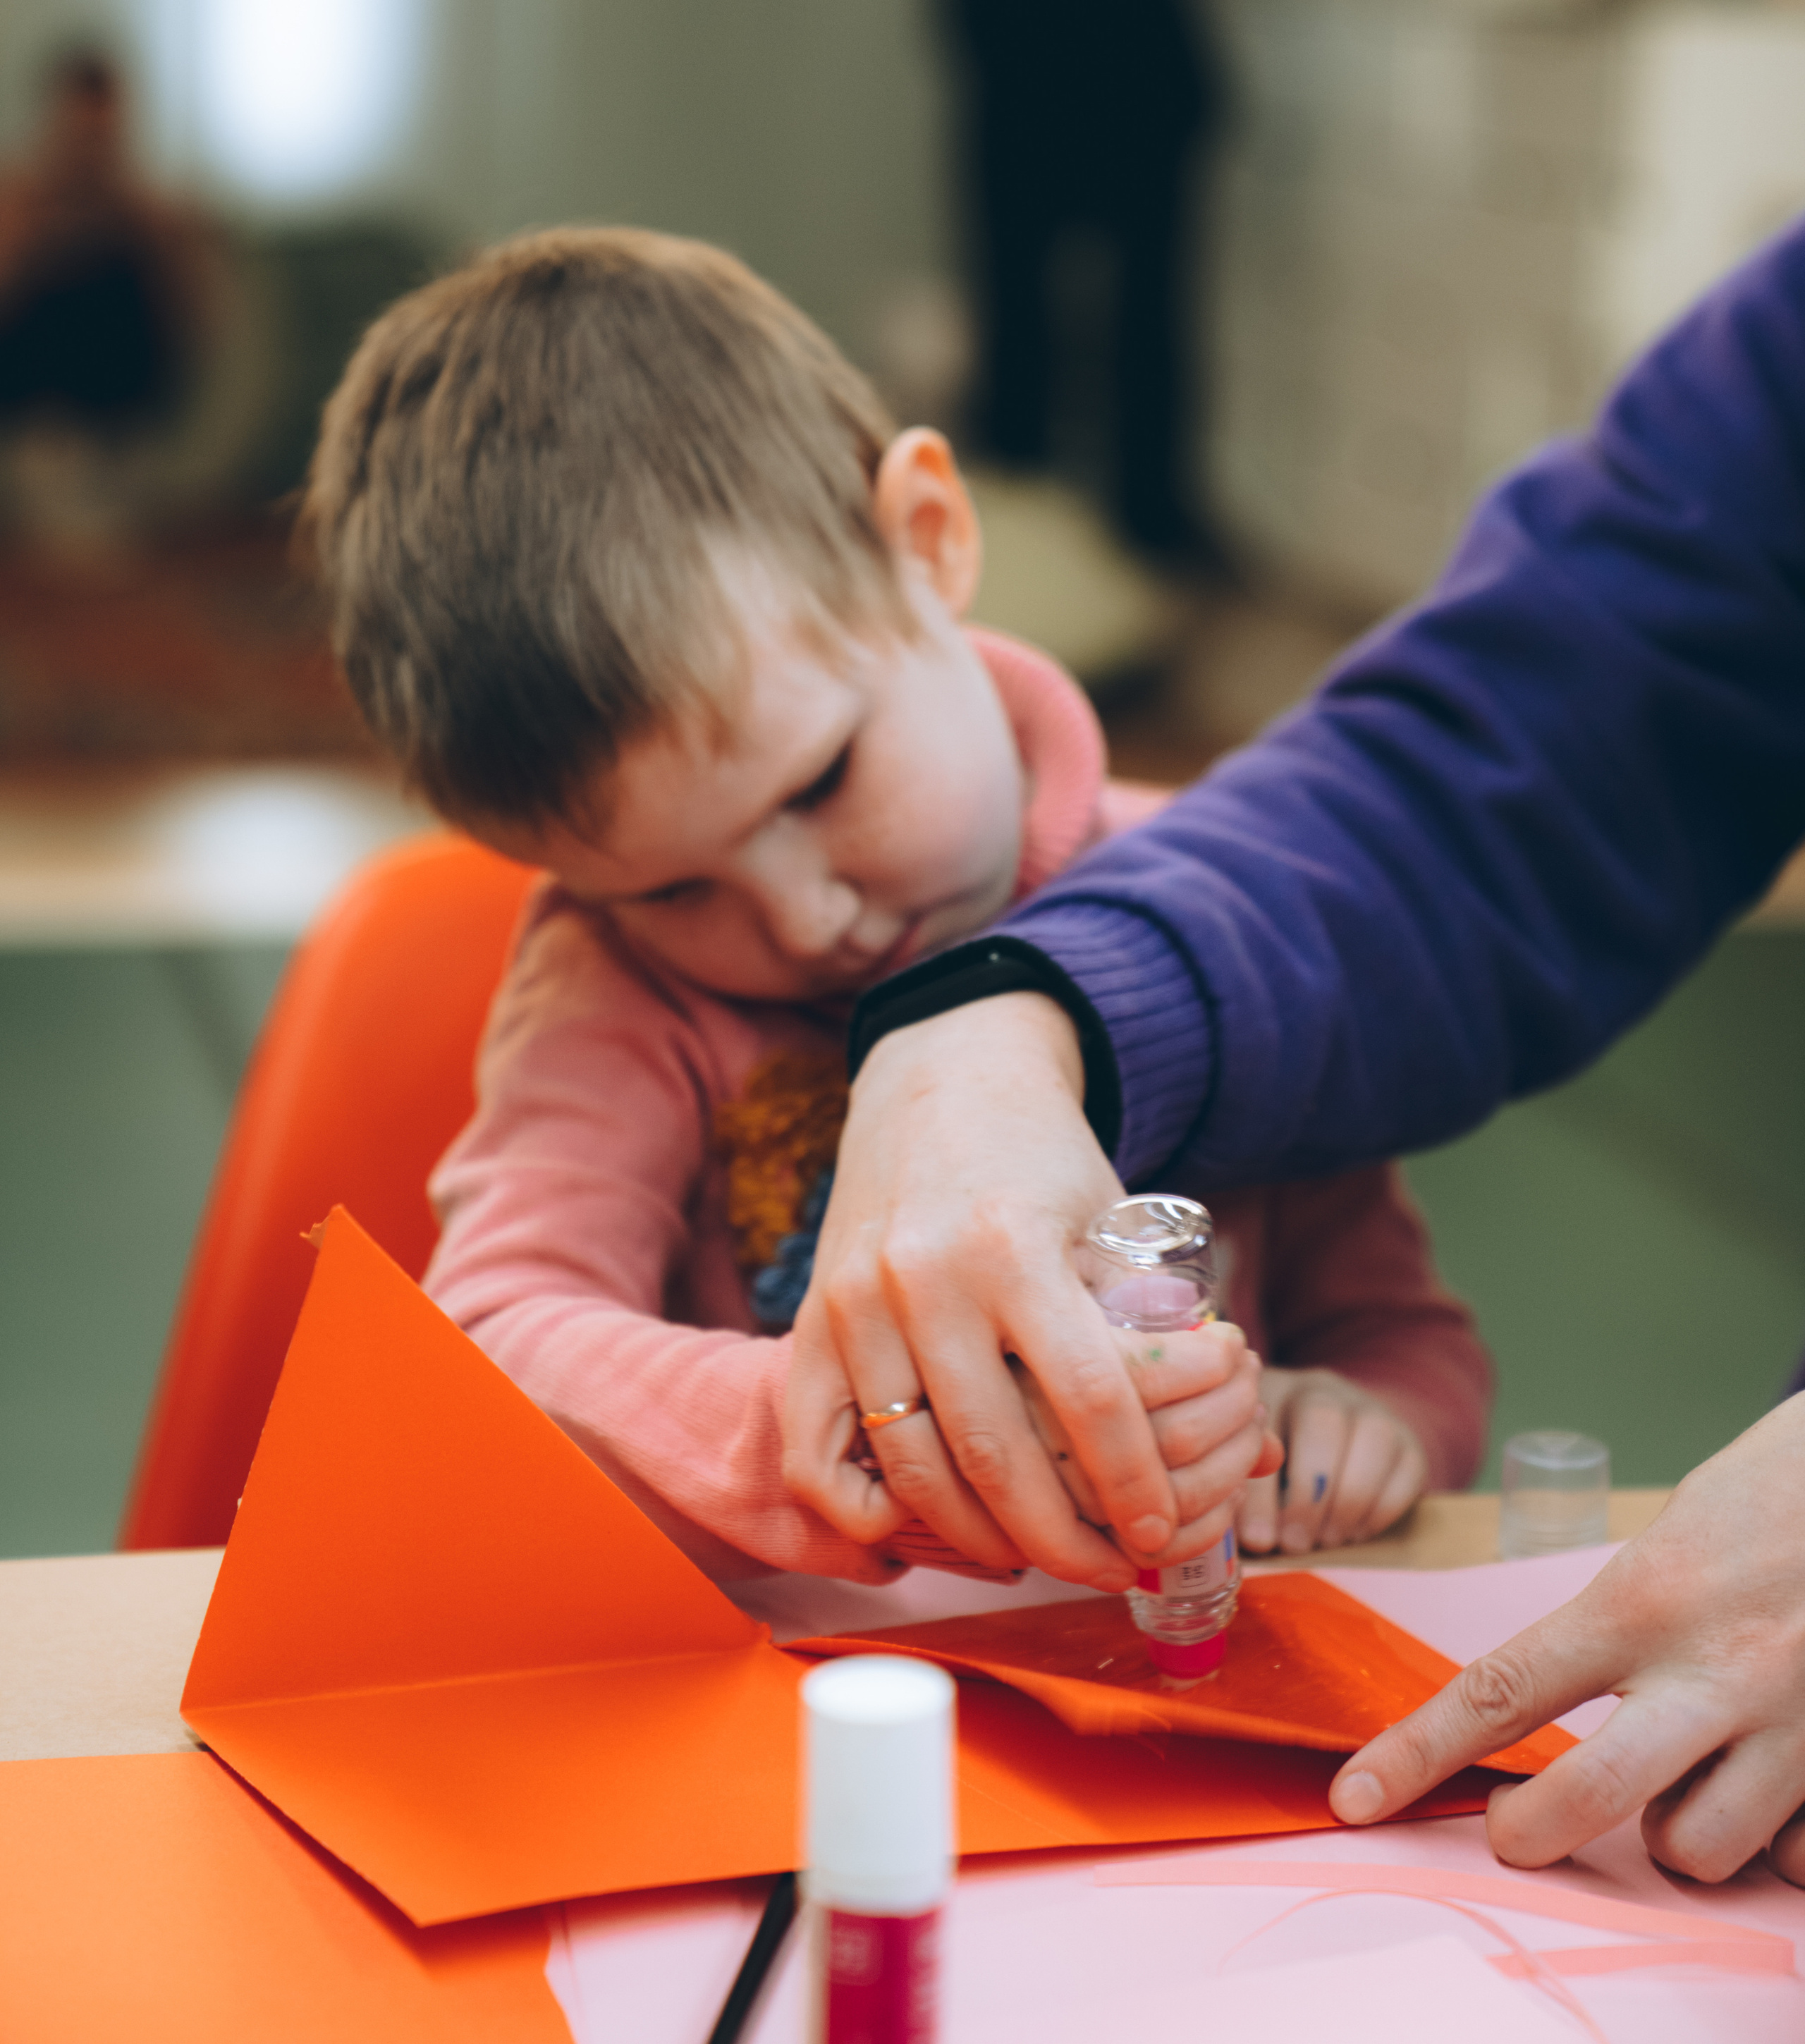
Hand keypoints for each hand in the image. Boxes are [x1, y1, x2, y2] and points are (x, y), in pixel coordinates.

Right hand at [784, 993, 1252, 1587]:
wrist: (943, 1075)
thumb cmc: (1046, 1158)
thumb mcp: (1115, 1223)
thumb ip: (1163, 1332)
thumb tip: (1258, 1442)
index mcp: (1014, 1246)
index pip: (1089, 1397)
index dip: (1133, 1482)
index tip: (1158, 1534)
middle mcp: (924, 1276)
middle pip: (995, 1453)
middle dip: (1061, 1537)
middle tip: (1106, 1570)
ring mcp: (854, 1301)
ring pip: (911, 1466)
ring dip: (975, 1539)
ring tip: (1029, 1560)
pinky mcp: (811, 1319)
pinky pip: (814, 1447)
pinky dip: (858, 1506)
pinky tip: (911, 1531)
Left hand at [1237, 1367, 1426, 1554]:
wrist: (1334, 1448)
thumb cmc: (1272, 1471)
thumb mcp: (1248, 1474)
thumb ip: (1245, 1496)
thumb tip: (1257, 1538)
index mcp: (1267, 1391)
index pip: (1263, 1430)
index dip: (1260, 1492)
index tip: (1257, 1540)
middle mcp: (1318, 1389)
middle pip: (1321, 1421)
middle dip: (1308, 1494)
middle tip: (1294, 1543)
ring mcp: (1368, 1409)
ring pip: (1373, 1438)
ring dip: (1348, 1502)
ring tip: (1325, 1541)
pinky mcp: (1406, 1440)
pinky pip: (1406, 1468)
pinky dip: (1381, 1509)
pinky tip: (1354, 1533)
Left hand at [1328, 1393, 1804, 1885]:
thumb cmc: (1772, 1497)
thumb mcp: (1665, 1544)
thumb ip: (1615, 1626)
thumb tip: (1563, 1701)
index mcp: (1641, 1601)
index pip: (1500, 1690)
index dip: (1414, 1754)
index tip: (1353, 1798)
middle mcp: (1713, 1670)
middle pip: (1590, 1798)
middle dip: (1531, 1832)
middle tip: (1513, 1827)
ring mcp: (1794, 1725)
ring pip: (1696, 1847)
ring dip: (1670, 1831)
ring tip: (1680, 1776)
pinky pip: (1790, 1860)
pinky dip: (1768, 1841)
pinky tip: (1766, 1787)